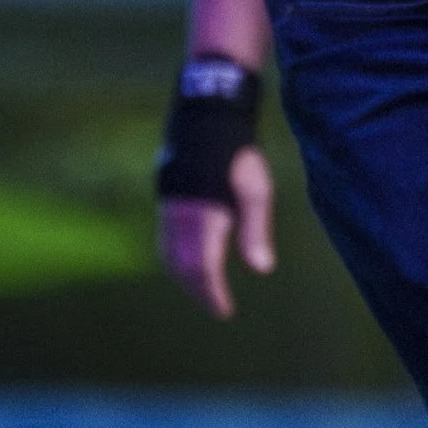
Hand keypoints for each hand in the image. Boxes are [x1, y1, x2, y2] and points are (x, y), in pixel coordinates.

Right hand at [157, 148, 275, 319]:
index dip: (212, 293)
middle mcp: (180, 216)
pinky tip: (190, 263)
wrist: (206, 116)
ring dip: (186, 277)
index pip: (202, 268)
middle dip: (199, 291)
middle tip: (216, 307)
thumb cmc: (238, 154)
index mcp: (203, 216)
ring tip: (204, 291)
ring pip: (169, 255)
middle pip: (182, 267)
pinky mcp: (166, 199)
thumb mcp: (256, 191)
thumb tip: (261, 269)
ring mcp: (169, 207)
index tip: (224, 311)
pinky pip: (165, 240)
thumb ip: (256, 231)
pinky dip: (176, 259)